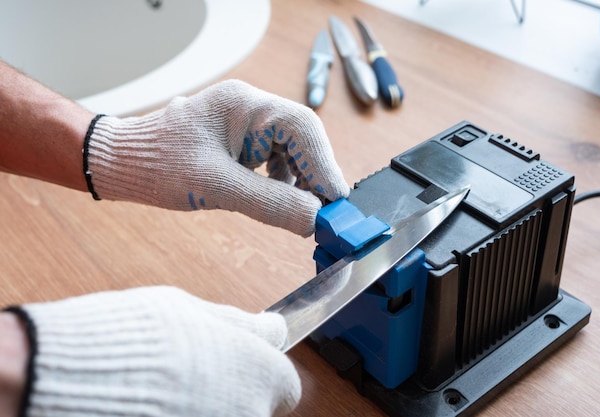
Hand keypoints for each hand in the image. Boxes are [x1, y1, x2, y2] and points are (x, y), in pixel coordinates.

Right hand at [18, 286, 300, 416]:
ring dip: (208, 408)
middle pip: (256, 407)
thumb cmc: (137, 336)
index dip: (261, 372)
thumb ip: (240, 326)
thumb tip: (273, 328)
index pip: (285, 384)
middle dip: (233, 392)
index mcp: (261, 373)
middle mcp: (250, 414)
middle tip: (195, 375)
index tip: (241, 363)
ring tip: (167, 392)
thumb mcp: (193, 311)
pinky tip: (156, 409)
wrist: (70, 377)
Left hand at [85, 80, 349, 236]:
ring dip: (303, 182)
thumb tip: (314, 219)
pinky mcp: (243, 142)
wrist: (122, 164)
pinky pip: (278, 160)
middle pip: (303, 139)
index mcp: (244, 105)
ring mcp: (248, 124)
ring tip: (306, 212)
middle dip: (316, 176)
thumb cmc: (157, 165)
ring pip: (294, 151)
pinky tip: (283, 201)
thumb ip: (269, 202)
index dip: (325, 165)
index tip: (337, 202)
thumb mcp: (215, 187)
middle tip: (327, 214)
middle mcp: (251, 109)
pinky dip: (286, 183)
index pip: (302, 128)